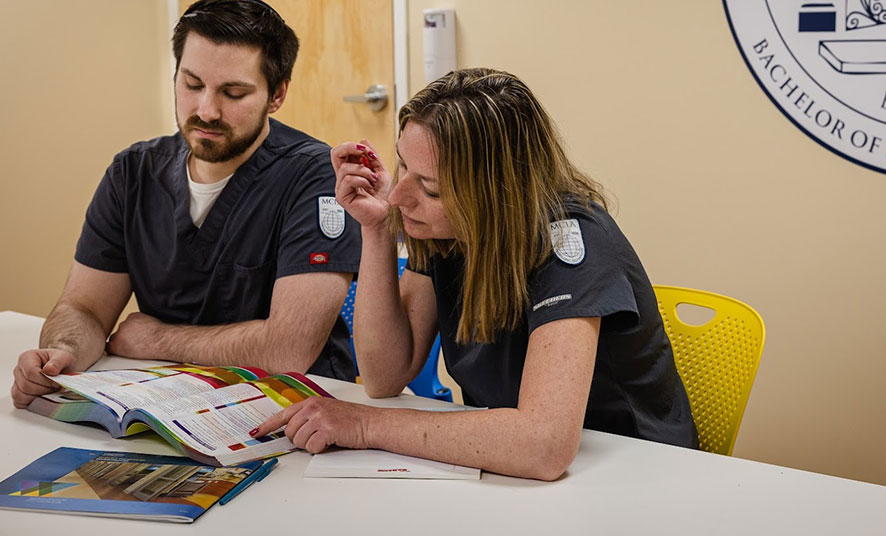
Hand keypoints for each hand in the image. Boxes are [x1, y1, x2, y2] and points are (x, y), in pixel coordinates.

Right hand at [11, 348, 74, 407]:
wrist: (62, 370)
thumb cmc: (60, 363)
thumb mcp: (64, 357)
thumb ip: (58, 362)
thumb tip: (49, 370)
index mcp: (26, 358)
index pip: (30, 373)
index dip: (45, 381)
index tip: (57, 383)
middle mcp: (18, 370)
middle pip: (25, 386)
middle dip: (44, 389)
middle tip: (56, 388)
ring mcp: (17, 383)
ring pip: (20, 396)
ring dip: (38, 397)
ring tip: (50, 392)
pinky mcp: (19, 394)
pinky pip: (19, 402)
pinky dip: (32, 403)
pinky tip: (44, 397)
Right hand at [107, 312, 162, 358]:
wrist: (162, 341)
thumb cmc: (151, 351)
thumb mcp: (132, 357)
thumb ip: (123, 350)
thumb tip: (121, 346)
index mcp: (115, 347)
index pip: (107, 344)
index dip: (115, 344)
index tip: (120, 344)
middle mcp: (117, 335)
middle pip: (116, 334)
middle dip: (124, 336)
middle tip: (135, 340)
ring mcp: (124, 324)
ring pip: (125, 325)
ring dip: (131, 328)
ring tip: (143, 334)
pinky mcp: (132, 316)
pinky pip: (133, 318)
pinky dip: (138, 321)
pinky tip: (146, 326)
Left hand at [251, 397, 373, 452]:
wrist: (370, 423)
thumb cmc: (351, 420)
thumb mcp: (326, 411)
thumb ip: (308, 417)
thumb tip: (291, 431)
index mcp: (311, 402)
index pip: (283, 414)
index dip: (268, 426)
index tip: (257, 433)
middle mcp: (313, 408)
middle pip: (289, 432)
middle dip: (298, 440)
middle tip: (314, 438)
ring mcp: (320, 418)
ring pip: (298, 441)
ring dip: (310, 445)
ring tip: (324, 439)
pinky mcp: (327, 429)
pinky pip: (311, 447)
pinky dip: (318, 449)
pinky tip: (329, 442)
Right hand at [331, 140, 391, 229]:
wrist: (386, 213)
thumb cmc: (383, 195)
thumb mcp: (380, 170)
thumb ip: (372, 156)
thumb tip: (363, 139)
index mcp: (350, 170)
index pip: (342, 151)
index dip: (353, 146)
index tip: (368, 151)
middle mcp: (343, 178)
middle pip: (335, 153)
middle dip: (350, 148)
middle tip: (364, 152)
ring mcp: (341, 187)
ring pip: (345, 168)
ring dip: (363, 171)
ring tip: (373, 179)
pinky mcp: (342, 197)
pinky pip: (348, 181)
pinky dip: (362, 180)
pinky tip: (369, 186)